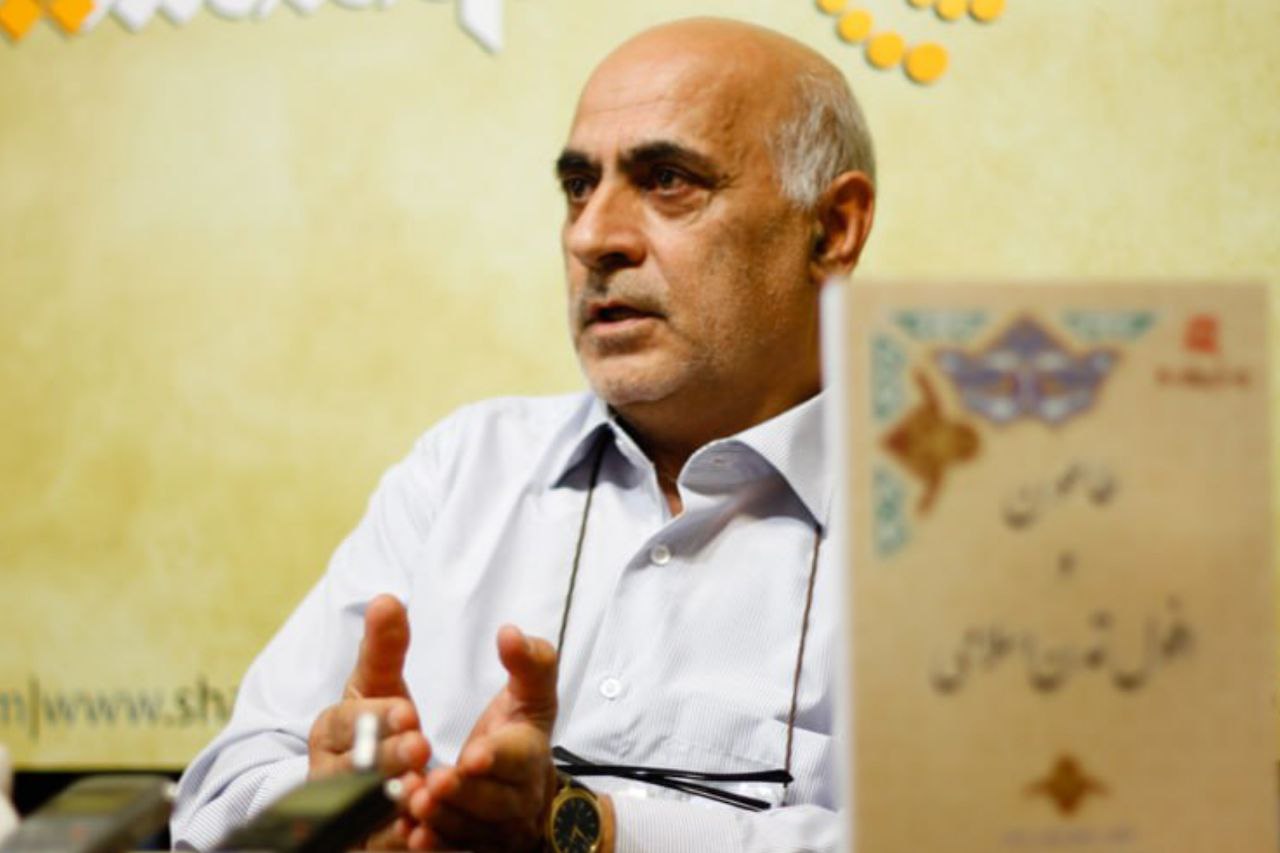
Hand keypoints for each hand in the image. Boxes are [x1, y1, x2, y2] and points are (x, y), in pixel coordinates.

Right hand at [307, 595, 431, 847]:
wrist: (372, 786)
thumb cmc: (377, 727)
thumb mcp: (381, 685)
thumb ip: (386, 647)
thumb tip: (387, 599)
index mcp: (331, 730)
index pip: (346, 722)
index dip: (376, 717)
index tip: (409, 710)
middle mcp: (329, 774)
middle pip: (352, 768)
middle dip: (387, 756)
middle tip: (421, 745)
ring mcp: (341, 813)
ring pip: (361, 809)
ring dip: (390, 801)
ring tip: (421, 791)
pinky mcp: (358, 843)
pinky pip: (373, 844)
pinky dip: (393, 839)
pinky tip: (419, 831)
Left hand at [406, 625, 558, 851]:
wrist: (522, 792)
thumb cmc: (518, 733)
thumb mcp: (531, 694)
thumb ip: (528, 661)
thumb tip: (510, 633)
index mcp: (530, 752)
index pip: (519, 755)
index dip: (497, 757)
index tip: (472, 754)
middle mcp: (517, 796)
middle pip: (493, 800)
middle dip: (461, 792)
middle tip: (430, 782)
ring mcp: (495, 828)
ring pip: (469, 828)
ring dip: (441, 818)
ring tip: (411, 803)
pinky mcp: (474, 847)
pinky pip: (455, 851)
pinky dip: (435, 845)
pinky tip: (411, 836)